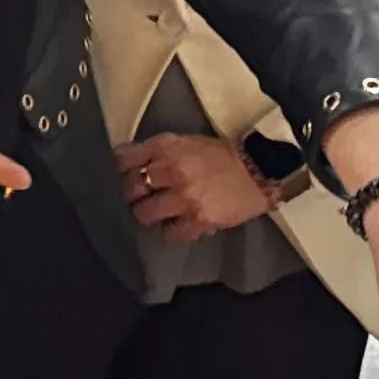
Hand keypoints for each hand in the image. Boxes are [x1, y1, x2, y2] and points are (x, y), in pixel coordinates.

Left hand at [117, 131, 274, 245]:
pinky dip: (172, 233)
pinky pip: (169, 235)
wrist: (260, 169)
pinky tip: (179, 226)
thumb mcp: (186, 142)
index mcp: (167, 146)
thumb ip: (156, 151)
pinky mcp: (199, 219)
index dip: (118, 171)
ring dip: (149, 215)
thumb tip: (125, 163)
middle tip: (141, 198)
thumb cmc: (221, 156)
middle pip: (128, 189)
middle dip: (131, 195)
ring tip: (161, 212)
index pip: (123, 159)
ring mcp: (184, 196)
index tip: (122, 177)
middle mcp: (172, 169)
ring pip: (144, 214)